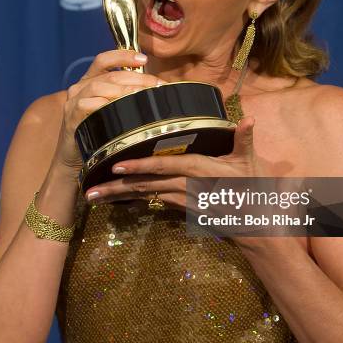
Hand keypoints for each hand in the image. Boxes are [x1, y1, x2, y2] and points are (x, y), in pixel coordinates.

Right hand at [51, 49, 165, 181]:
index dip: (123, 55)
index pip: (104, 60)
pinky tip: (120, 109)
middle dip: (137, 78)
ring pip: (100, 87)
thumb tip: (156, 89)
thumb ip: (125, 96)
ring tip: (143, 96)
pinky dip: (105, 105)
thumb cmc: (99, 133)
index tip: (143, 59)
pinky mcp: (71, 118)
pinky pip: (88, 105)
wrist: (73, 159)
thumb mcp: (112, 110)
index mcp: (90, 81)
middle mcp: (80, 88)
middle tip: (157, 85)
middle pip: (110, 76)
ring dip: (125, 91)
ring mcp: (74, 102)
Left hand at [84, 116, 264, 208]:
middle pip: (145, 185)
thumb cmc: (251, 190)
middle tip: (89, 191)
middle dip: (116, 188)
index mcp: (197, 170)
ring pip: (145, 196)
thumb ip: (244, 139)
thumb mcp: (249, 163)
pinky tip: (117, 198)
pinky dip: (134, 199)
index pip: (163, 166)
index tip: (117, 164)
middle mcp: (184, 186)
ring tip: (94, 197)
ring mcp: (180, 200)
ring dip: (119, 196)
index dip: (140, 166)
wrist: (253, 224)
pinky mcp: (181, 208)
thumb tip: (249, 118)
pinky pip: (153, 201)